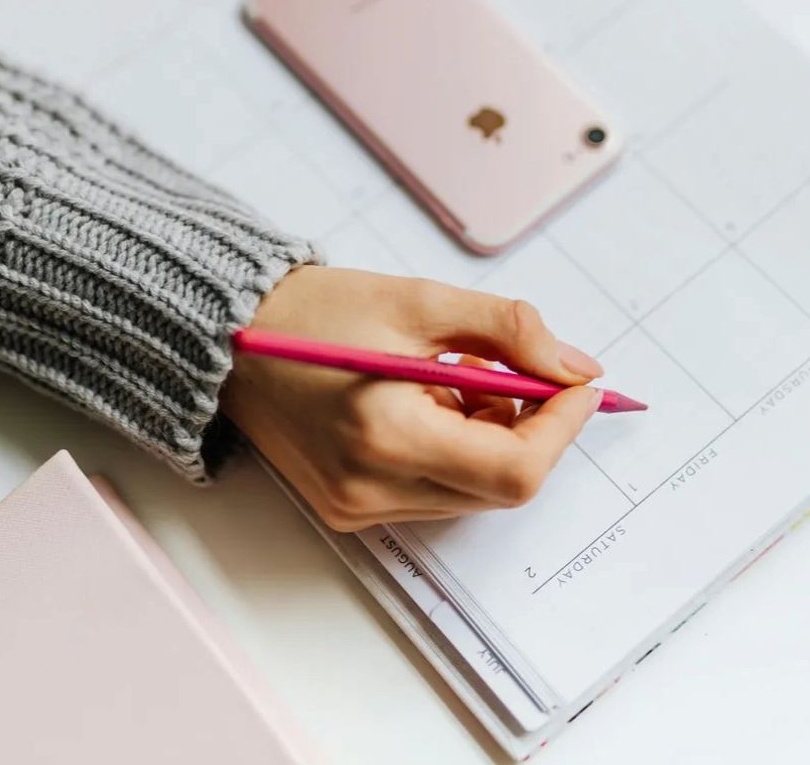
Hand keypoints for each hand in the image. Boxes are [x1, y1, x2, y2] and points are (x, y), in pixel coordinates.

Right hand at [222, 267, 603, 530]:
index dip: (562, 427)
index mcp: (386, 437)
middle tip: (518, 372)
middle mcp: (371, 490)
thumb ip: (509, 332)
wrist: (231, 340)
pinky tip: (430, 404)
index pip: (515, 470)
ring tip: (457, 379)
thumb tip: (578, 370)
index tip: (577, 384)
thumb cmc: (316, 313)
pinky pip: (434, 492)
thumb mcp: (419, 302)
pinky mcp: (348, 508)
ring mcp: (357, 507)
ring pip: (471, 493)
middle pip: (500, 488)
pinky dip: (455, 451)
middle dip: (529, 429)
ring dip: (491, 440)